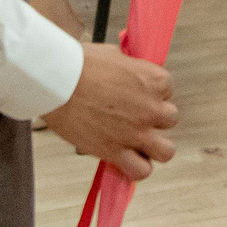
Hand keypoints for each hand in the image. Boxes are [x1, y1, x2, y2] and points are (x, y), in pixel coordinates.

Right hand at [39, 42, 178, 179]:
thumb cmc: (82, 64)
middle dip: (154, 118)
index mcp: (154, 80)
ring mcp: (136, 132)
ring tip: (139, 143)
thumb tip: (131, 75)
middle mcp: (151, 108)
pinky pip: (141, 170)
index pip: (168, 90)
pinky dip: (137, 168)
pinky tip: (127, 159)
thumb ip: (132, 69)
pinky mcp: (117, 151)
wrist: (57, 82)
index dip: (152, 93)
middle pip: (169, 119)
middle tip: (134, 116)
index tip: (137, 94)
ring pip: (165, 150)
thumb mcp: (116, 55)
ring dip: (155, 146)